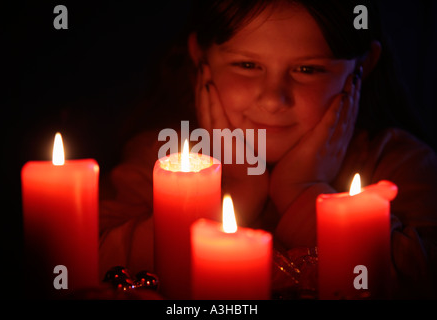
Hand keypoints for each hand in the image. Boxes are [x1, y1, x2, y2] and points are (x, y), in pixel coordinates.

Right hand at [195, 62, 268, 225]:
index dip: (206, 87)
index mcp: (221, 134)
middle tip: (199, 57)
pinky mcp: (222, 143)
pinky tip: (207, 84)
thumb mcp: (247, 149)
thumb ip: (242, 135)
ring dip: (203, 85)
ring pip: (207, 107)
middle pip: (205, 102)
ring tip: (202, 63)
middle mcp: (215, 134)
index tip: (206, 67)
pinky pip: (214, 117)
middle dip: (202, 80)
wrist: (251, 195)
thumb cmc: (253, 176)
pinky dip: (210, 100)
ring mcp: (216, 138)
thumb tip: (247, 121)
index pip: (211, 106)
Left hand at [270, 70, 361, 212]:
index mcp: (333, 148)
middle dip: (354, 94)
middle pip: (349, 115)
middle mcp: (335, 144)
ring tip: (354, 78)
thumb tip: (313, 144)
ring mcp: (329, 144)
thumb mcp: (311, 163)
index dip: (350, 104)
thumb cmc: (298, 182)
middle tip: (357, 75)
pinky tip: (342, 95)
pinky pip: (330, 124)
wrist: (296, 197)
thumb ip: (314, 150)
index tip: (352, 88)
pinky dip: (337, 109)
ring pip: (344, 116)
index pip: (345, 121)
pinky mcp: (318, 145)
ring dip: (350, 96)